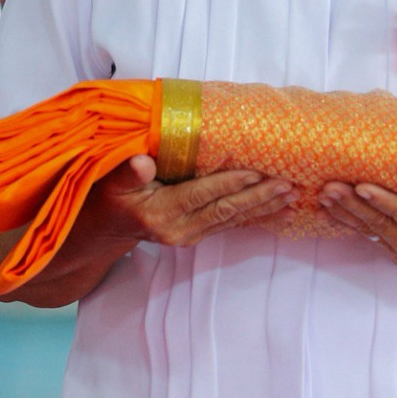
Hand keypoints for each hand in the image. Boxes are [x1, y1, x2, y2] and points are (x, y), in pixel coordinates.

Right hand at [77, 154, 294, 250]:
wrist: (105, 230)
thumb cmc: (108, 198)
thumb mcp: (111, 182)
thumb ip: (129, 172)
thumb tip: (143, 161)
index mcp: (161, 213)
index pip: (201, 195)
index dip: (228, 183)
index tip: (256, 172)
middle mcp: (180, 229)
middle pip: (225, 211)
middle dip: (258, 197)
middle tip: (287, 184)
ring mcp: (190, 236)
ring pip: (233, 219)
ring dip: (264, 207)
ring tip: (291, 196)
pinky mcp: (197, 235)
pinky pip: (230, 225)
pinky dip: (256, 217)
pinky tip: (280, 212)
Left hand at [318, 184, 396, 273]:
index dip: (384, 202)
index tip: (362, 186)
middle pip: (380, 224)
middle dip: (353, 205)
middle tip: (330, 187)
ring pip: (369, 231)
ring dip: (345, 213)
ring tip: (324, 195)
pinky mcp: (394, 253)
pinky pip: (369, 236)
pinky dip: (348, 221)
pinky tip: (331, 208)